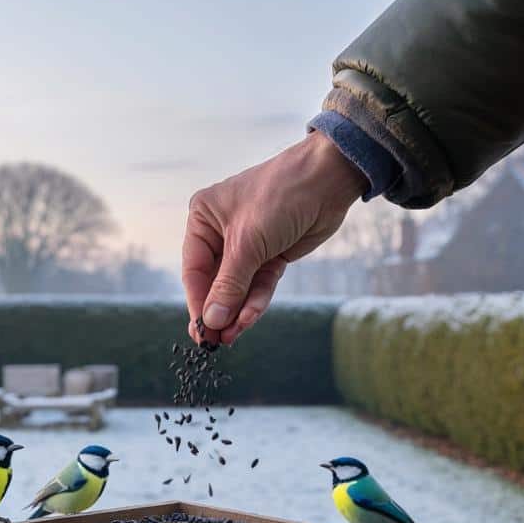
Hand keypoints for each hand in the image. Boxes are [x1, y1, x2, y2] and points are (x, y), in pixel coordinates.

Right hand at [182, 131, 366, 344]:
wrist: (328, 180)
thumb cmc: (280, 196)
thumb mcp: (248, 243)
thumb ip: (228, 285)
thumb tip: (210, 320)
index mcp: (204, 218)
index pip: (195, 269)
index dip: (198, 302)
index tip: (200, 331)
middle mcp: (221, 232)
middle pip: (216, 282)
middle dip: (218, 311)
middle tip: (215, 342)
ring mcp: (248, 245)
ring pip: (238, 287)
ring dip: (237, 311)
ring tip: (233, 336)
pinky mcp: (272, 254)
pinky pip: (259, 284)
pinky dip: (256, 301)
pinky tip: (250, 318)